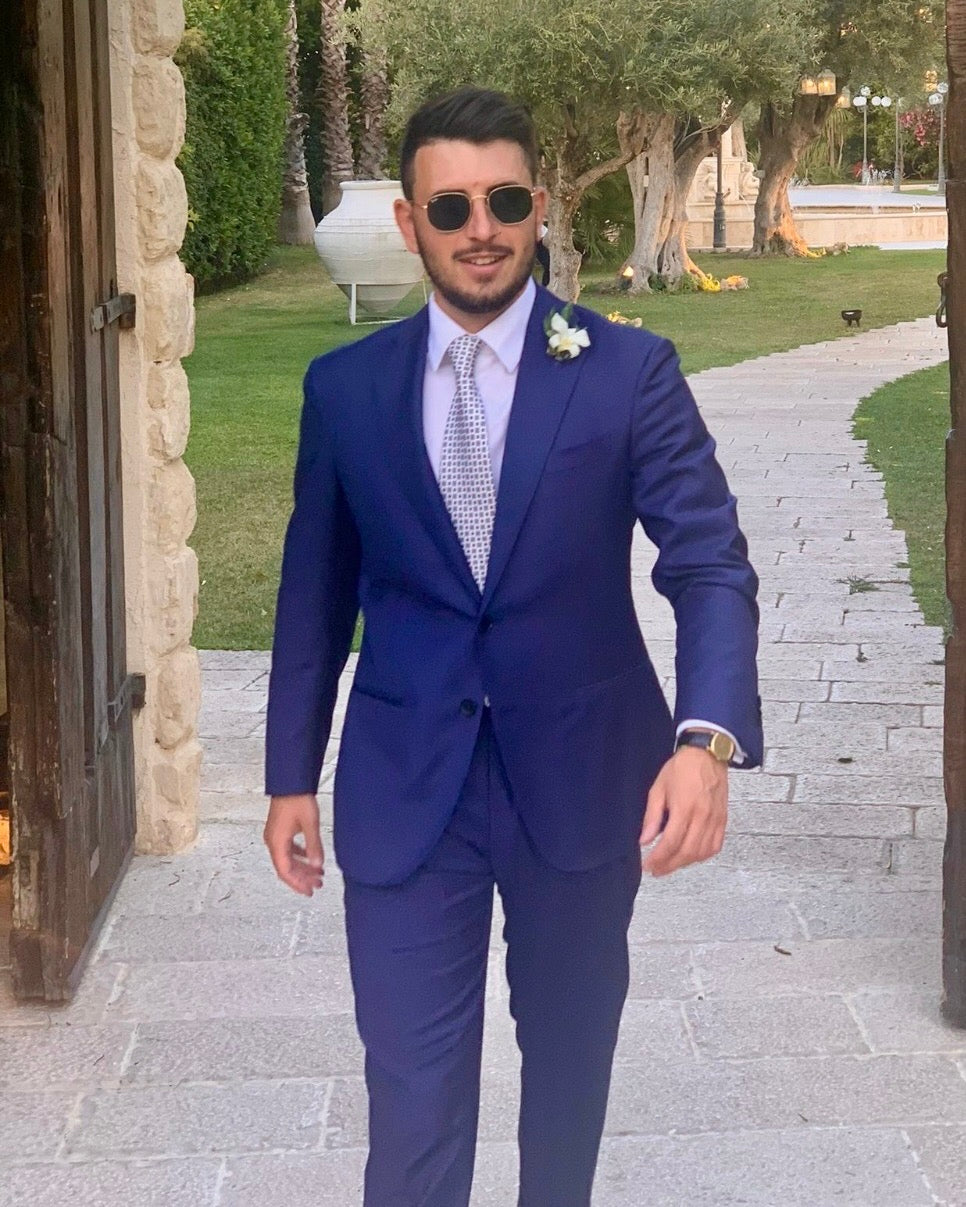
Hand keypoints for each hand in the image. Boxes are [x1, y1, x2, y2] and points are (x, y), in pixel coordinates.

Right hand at [264, 794, 324, 896]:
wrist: (290, 781)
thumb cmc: (297, 799)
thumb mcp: (310, 824)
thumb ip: (313, 847)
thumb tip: (317, 866)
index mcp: (277, 842)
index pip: (285, 871)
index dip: (297, 884)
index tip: (308, 891)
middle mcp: (273, 841)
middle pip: (286, 867)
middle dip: (302, 878)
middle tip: (317, 885)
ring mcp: (275, 835)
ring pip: (288, 858)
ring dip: (302, 867)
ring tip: (317, 873)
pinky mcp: (280, 829)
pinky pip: (288, 849)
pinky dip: (299, 856)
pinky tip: (309, 857)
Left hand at [639, 747, 727, 876]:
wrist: (707, 754)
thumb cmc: (682, 768)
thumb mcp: (659, 788)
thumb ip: (652, 816)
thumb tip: (645, 839)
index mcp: (685, 807)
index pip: (671, 842)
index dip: (658, 858)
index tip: (648, 865)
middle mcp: (702, 816)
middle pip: (687, 852)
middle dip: (669, 866)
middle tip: (657, 870)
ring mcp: (715, 819)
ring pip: (701, 853)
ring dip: (685, 863)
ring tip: (670, 864)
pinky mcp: (723, 820)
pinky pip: (715, 846)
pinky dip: (703, 856)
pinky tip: (691, 856)